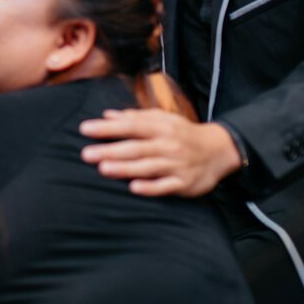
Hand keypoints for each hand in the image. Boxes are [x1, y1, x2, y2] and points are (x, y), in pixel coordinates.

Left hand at [79, 109, 241, 196]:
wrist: (218, 150)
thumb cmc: (183, 133)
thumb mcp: (163, 119)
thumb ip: (135, 117)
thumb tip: (107, 115)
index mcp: (161, 127)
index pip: (131, 126)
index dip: (107, 128)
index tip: (85, 129)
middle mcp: (168, 145)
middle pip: (136, 148)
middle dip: (110, 150)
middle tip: (86, 154)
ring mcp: (176, 164)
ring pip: (148, 167)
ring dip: (125, 168)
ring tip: (103, 169)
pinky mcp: (184, 183)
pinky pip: (166, 186)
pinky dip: (151, 187)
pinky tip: (134, 188)